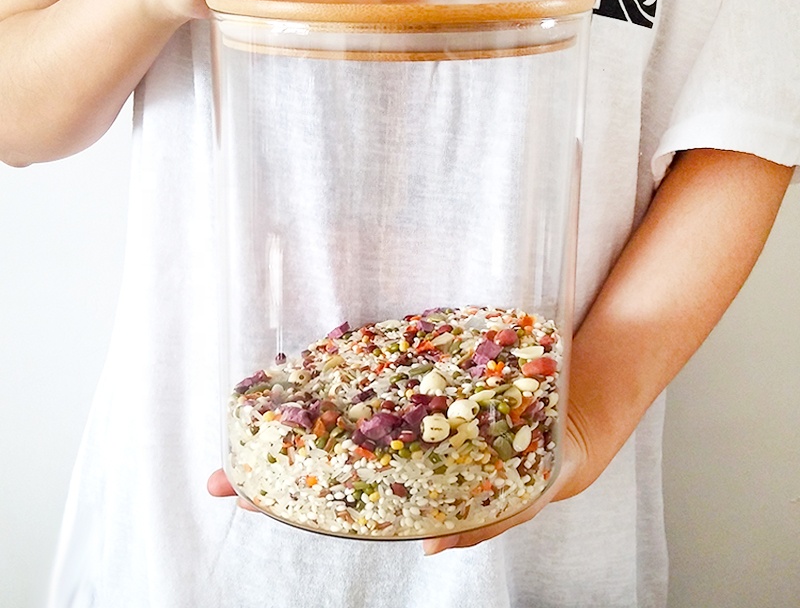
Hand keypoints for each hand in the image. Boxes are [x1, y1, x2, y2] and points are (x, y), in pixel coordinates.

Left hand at [206, 408, 593, 551]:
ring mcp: (408, 417)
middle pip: (328, 466)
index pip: (347, 501)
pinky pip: (374, 383)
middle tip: (217, 476)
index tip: (241, 498)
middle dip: (272, 471)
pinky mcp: (422, 380)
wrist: (579, 400)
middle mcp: (405, 454)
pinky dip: (339, 385)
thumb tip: (433, 547)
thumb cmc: (554, 456)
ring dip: (295, 425)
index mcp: (423, 489)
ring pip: (342, 426)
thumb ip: (488, 523)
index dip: (294, 501)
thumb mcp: (529, 492)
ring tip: (247, 423)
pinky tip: (309, 379)